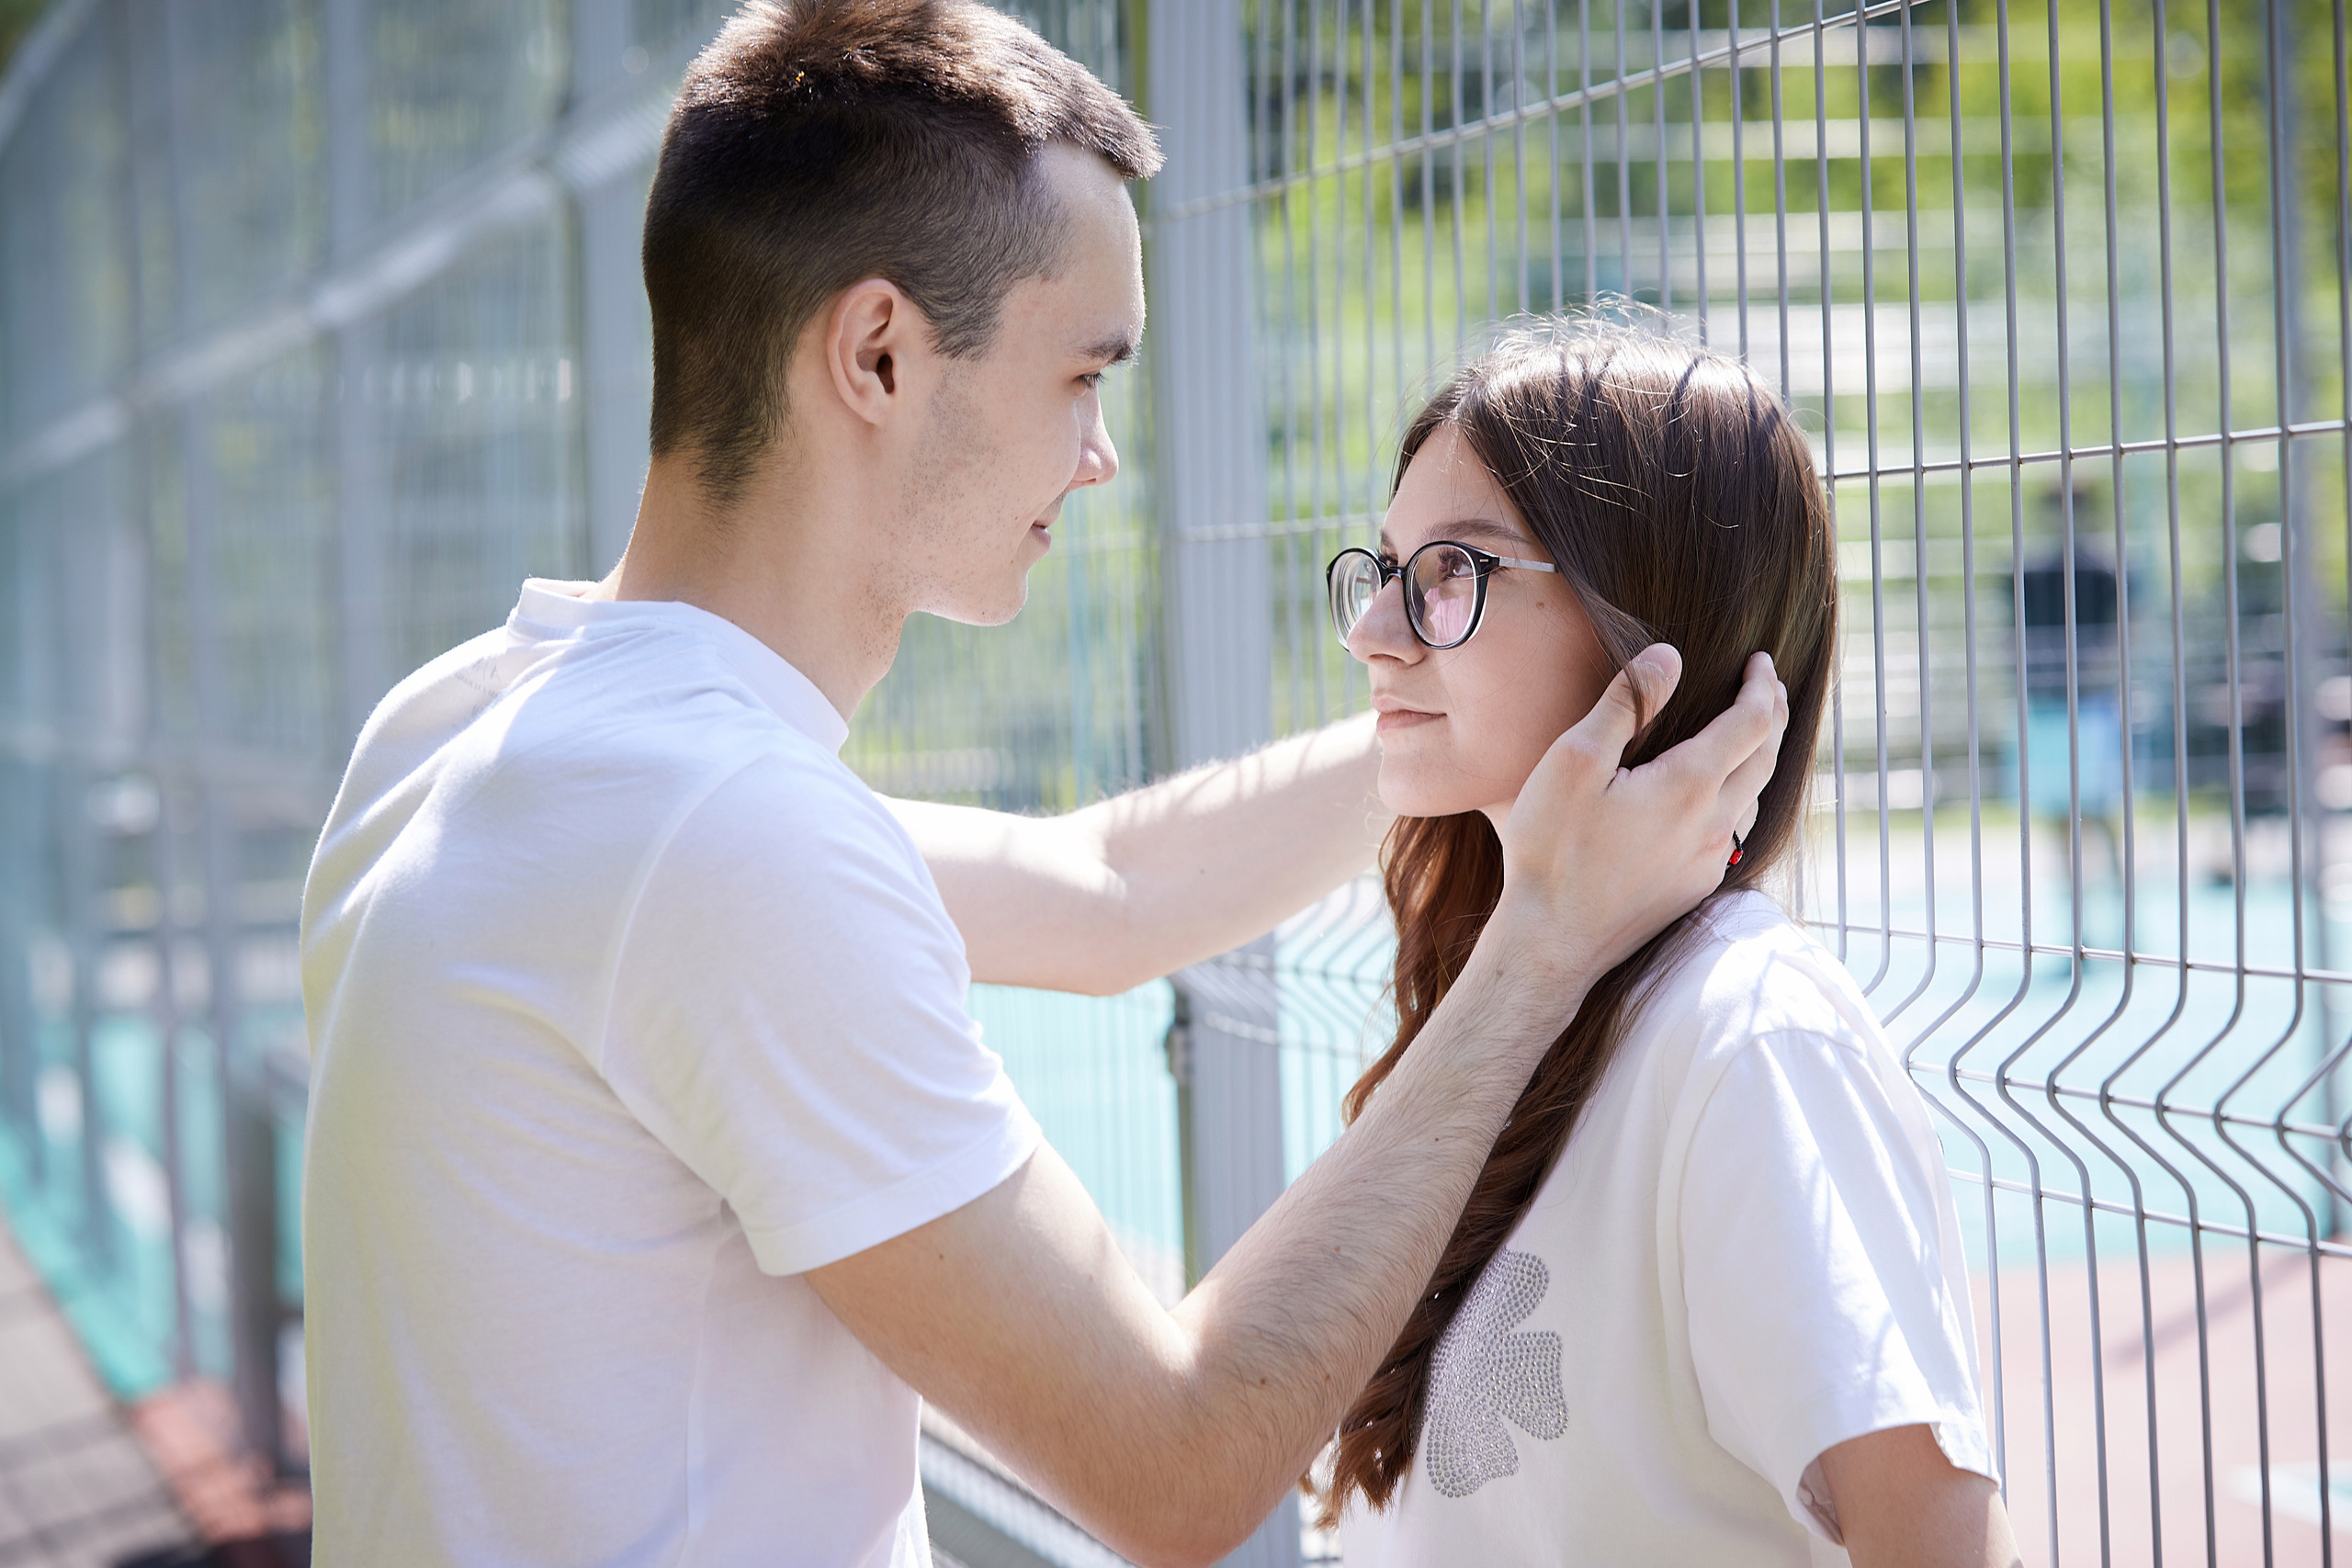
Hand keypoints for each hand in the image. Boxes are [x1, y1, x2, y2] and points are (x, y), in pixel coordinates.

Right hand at [1491, 646, 1787, 979]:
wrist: (1551, 942)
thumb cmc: (1553, 849)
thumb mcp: (1575, 760)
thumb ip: (1626, 703)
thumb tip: (1669, 656)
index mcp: (1690, 785)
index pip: (1752, 721)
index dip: (1762, 685)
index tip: (1760, 661)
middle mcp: (1714, 824)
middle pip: (1765, 758)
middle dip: (1772, 716)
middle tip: (1769, 687)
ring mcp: (1707, 861)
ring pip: (1755, 799)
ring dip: (1761, 759)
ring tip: (1752, 735)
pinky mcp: (1693, 888)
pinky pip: (1734, 833)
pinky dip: (1740, 798)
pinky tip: (1720, 799)